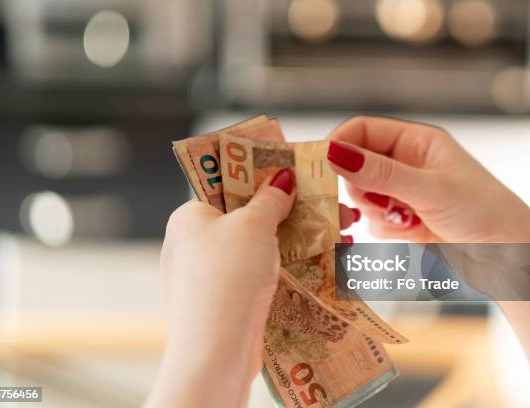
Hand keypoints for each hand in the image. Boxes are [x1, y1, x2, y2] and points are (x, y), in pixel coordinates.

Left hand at [147, 168, 359, 407]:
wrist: (216, 352)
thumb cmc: (227, 279)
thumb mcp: (252, 226)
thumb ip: (270, 198)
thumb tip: (282, 177)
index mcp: (189, 217)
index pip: (226, 186)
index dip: (261, 177)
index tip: (295, 173)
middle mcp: (194, 244)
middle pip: (248, 217)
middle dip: (291, 212)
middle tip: (329, 205)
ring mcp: (210, 276)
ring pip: (259, 248)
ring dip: (298, 241)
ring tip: (340, 234)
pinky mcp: (228, 301)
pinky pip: (260, 275)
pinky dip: (288, 267)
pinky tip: (322, 263)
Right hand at [326, 116, 529, 243]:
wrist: (510, 259)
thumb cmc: (483, 213)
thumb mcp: (429, 189)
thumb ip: (379, 173)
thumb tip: (334, 153)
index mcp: (417, 142)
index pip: (363, 130)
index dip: (340, 143)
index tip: (322, 164)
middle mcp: (407, 163)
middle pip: (356, 164)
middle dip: (358, 185)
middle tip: (373, 202)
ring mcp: (404, 192)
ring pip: (361, 195)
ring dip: (372, 210)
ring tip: (401, 220)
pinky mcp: (403, 219)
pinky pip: (372, 220)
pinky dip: (382, 228)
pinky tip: (407, 232)